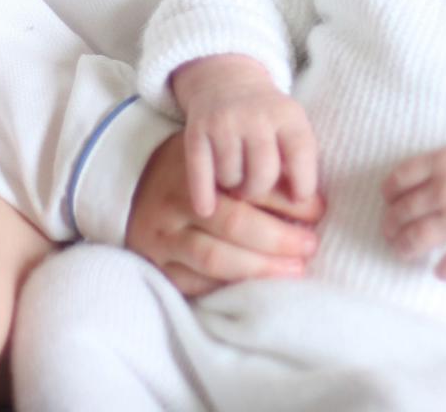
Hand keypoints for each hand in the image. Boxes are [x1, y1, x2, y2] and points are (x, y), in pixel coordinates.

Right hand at [125, 130, 322, 297]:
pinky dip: (226, 287)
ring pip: (215, 258)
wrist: (127, 180)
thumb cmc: (188, 167)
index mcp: (198, 167)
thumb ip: (251, 171)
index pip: (249, 186)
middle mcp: (176, 199)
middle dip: (279, 238)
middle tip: (310, 245)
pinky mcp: (155, 263)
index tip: (318, 210)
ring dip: (259, 268)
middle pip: (235, 223)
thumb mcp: (215, 156)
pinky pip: (194, 283)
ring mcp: (162, 234)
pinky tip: (255, 288)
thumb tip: (305, 195)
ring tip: (293, 270)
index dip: (289, 201)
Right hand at [173, 55, 318, 217]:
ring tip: (236, 182)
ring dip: (233, 187)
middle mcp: (256, 115)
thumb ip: (301, 162)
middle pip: (262, 174)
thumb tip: (305, 209)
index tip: (298, 198)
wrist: (226, 80)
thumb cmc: (266, 118)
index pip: (301, 156)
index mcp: (287, 114)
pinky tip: (207, 208)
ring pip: (231, 177)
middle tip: (254, 191)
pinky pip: (200, 173)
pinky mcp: (197, 130)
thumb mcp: (291, 126)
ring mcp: (224, 121)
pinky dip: (203, 195)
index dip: (303, 185)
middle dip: (259, 191)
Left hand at [381, 140, 445, 279]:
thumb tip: (406, 187)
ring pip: (416, 239)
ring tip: (403, 251)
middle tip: (391, 231)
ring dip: (404, 248)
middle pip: (403, 212)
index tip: (389, 201)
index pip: (398, 180)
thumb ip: (436, 166)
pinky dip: (441, 270)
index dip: (389, 193)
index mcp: (442, 163)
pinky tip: (440, 269)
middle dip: (391, 225)